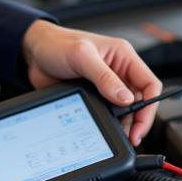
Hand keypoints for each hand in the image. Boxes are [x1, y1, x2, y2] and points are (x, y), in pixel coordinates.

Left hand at [21, 20, 161, 145]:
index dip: (149, 105)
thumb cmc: (56, 44)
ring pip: (124, 110)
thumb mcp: (82, 57)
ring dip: (123, 123)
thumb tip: (125, 98)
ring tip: (118, 135)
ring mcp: (105, 85)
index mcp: (122, 56)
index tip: (140, 123)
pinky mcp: (93, 96)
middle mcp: (117, 71)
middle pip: (140, 100)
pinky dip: (108, 122)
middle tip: (131, 136)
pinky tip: (104, 127)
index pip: (149, 83)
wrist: (32, 54)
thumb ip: (104, 77)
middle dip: (137, 119)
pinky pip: (108, 113)